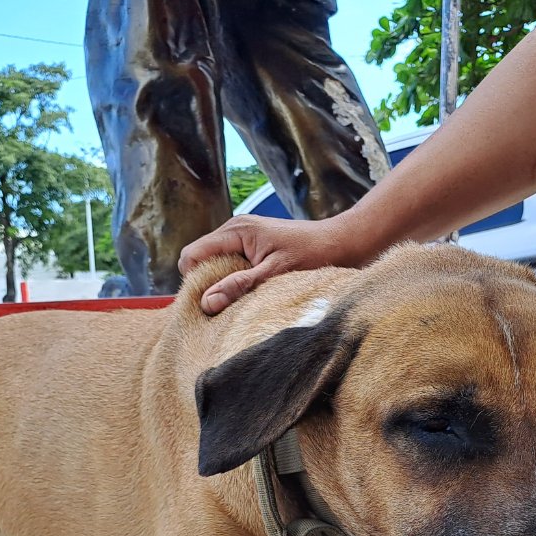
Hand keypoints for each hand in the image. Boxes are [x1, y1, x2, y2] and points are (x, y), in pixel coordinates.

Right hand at [177, 213, 365, 314]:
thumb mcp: (275, 275)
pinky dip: (236, 279)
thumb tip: (206, 303)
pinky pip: (231, 264)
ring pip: (215, 263)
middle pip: (200, 260)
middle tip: (227, 306)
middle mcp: (235, 228)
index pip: (192, 256)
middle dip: (208, 285)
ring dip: (224, 284)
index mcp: (236, 230)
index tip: (211, 305)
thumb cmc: (313, 255)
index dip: (195, 282)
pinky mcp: (254, 244)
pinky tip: (252, 291)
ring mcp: (243, 235)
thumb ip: (239, 287)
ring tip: (243, 299)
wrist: (343, 243)